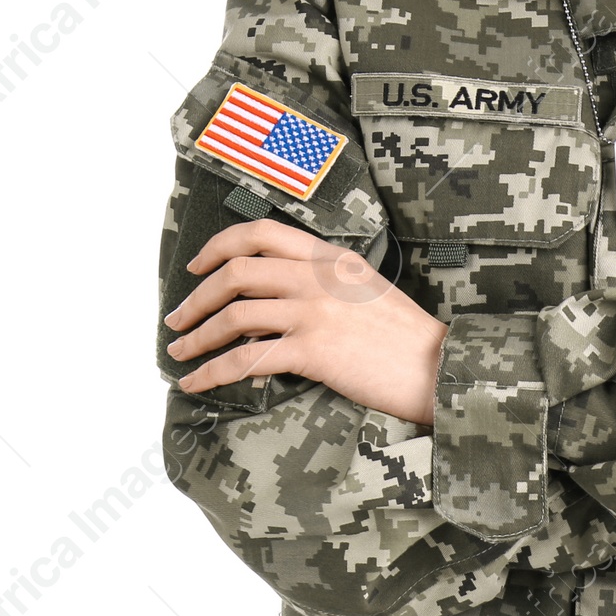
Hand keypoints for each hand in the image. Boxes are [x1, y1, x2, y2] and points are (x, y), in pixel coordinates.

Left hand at [163, 220, 448, 424]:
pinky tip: (196, 382)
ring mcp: (315, 312)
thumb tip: (273, 295)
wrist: (437, 366)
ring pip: (234, 315)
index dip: (219, 246)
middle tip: (177, 318)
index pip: (262, 233)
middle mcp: (319, 276)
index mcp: (331, 256)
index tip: (197, 267)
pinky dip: (212, 371)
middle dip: (196, 296)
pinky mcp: (313, 352)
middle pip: (237, 271)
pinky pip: (247, 359)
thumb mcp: (365, 286)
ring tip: (179, 351)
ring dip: (197, 335)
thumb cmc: (404, 334)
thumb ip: (324, 279)